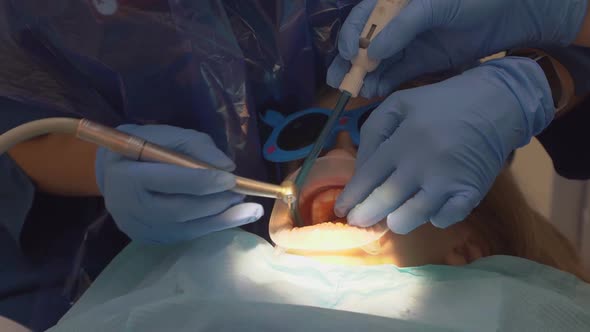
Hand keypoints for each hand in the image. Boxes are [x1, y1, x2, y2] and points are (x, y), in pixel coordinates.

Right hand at [95, 124, 262, 243]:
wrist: (114, 171)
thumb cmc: (143, 147)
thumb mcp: (165, 135)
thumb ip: (195, 145)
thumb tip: (227, 166)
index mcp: (127, 175)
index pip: (170, 180)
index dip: (203, 180)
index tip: (232, 179)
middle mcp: (129, 207)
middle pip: (179, 209)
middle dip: (215, 202)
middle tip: (241, 193)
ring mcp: (139, 227)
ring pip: (186, 228)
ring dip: (221, 218)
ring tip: (248, 208)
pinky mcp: (150, 239)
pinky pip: (186, 235)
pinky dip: (213, 226)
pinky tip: (236, 218)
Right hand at [327, 0, 586, 97]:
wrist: (509, 14)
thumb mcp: (434, 6)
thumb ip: (403, 27)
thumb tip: (373, 51)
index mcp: (395, 2)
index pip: (364, 16)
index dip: (352, 34)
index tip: (351, 54)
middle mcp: (396, 23)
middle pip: (364, 42)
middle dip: (349, 61)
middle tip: (338, 80)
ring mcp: (408, 44)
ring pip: (377, 61)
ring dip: (364, 76)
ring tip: (355, 91)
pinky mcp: (420, 62)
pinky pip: (396, 74)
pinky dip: (383, 83)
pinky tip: (373, 93)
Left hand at [334, 57, 553, 233]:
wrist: (497, 102)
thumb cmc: (441, 102)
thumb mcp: (400, 104)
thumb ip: (374, 132)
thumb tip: (360, 169)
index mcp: (402, 140)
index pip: (368, 177)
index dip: (352, 197)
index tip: (342, 210)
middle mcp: (422, 164)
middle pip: (385, 201)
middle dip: (366, 216)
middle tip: (358, 222)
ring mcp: (448, 182)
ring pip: (411, 217)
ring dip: (397, 221)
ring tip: (393, 216)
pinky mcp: (471, 193)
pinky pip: (443, 219)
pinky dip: (433, 218)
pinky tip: (430, 207)